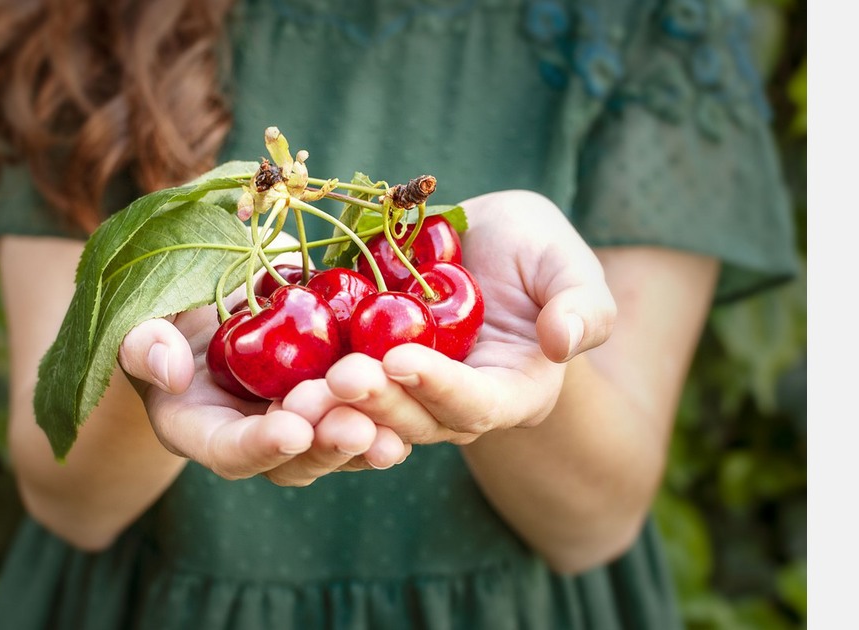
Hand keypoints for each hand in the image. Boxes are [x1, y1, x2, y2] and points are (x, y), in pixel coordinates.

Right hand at [116, 291, 410, 486]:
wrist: (208, 283)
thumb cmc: (163, 297)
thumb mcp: (143, 313)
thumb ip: (145, 343)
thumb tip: (171, 371)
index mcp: (196, 426)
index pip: (227, 452)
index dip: (259, 446)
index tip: (291, 430)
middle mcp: (251, 437)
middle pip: (292, 462)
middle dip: (325, 445)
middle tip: (355, 426)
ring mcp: (297, 420)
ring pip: (336, 447)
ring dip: (366, 439)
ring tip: (392, 429)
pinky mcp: (334, 397)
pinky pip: (366, 413)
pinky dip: (392, 409)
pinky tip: (418, 398)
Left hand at [282, 190, 616, 443]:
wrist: (480, 241)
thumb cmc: (536, 252)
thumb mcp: (570, 265)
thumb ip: (585, 305)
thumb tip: (564, 342)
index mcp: (512, 392)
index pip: (478, 404)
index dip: (441, 388)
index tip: (402, 359)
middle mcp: (453, 406)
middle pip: (415, 420)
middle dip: (376, 402)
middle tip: (337, 378)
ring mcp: (403, 394)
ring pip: (367, 413)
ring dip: (333, 407)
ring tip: (299, 390)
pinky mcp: (363, 370)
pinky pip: (332, 386)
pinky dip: (305, 382)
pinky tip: (273, 371)